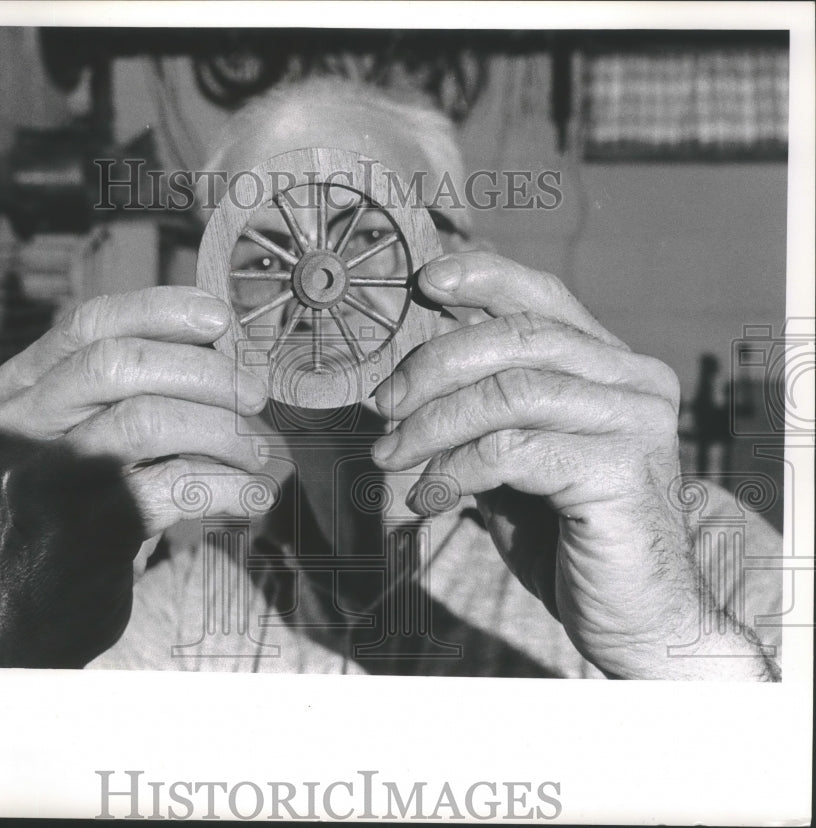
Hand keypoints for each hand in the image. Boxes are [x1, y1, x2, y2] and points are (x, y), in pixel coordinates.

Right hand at [0, 286, 271, 666]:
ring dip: (223, 430)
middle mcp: (19, 427)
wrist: (44, 608)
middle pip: (119, 365)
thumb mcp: (85, 435)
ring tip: (257, 451)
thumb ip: (133, 388)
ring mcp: (45, 481)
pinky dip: (228, 486)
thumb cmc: (86, 505)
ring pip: (148, 421)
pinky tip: (253, 496)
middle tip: (256, 393)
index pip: (89, 323)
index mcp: (20, 389)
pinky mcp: (82, 532)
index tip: (221, 318)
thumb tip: (223, 345)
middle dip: (205, 371)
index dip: (161, 310)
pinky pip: (174, 488)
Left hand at [371, 251, 777, 679]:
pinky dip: (456, 469)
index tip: (425, 282)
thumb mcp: (517, 458)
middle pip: (516, 340)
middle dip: (433, 365)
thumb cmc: (565, 535)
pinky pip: (513, 450)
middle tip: (383, 405)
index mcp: (613, 366)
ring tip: (392, 456)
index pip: (544, 298)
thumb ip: (488, 410)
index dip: (483, 277)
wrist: (635, 619)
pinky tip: (431, 496)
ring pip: (509, 392)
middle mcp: (634, 380)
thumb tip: (413, 371)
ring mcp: (635, 422)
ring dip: (433, 423)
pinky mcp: (622, 470)